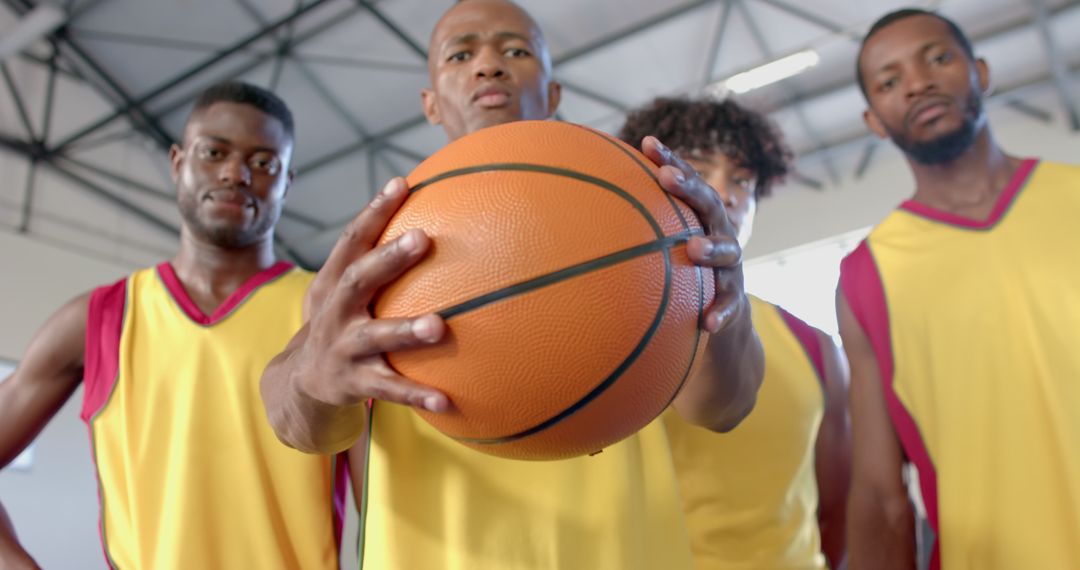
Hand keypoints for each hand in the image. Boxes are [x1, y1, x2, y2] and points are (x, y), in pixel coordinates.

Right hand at [293, 177, 449, 410]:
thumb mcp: (346, 291)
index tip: (402, 184)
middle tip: (422, 238)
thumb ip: (378, 261)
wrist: (298, 383)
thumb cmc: (342, 323)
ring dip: (406, 330)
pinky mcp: (352, 384)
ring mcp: (342, 347)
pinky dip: (415, 394)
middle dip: (388, 258)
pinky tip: (447, 399)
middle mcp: (335, 311)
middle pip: (359, 279)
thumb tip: (435, 216)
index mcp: (335, 283)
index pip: (352, 239)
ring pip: (375, 337)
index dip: (374, 211)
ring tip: (439, 326)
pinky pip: (388, 389)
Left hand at [640, 136, 748, 333]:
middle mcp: (719, 234)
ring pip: (729, 251)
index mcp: (699, 218)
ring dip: (713, 247)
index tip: (647, 144)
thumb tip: (578, 212)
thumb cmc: (681, 274)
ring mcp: (731, 266)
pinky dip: (720, 312)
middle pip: (710, 204)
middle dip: (690, 188)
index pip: (687, 183)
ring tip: (695, 248)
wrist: (719, 316)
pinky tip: (707, 322)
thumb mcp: (662, 250)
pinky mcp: (735, 300)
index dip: (671, 161)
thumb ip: (633, 231)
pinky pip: (729, 306)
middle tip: (667, 179)